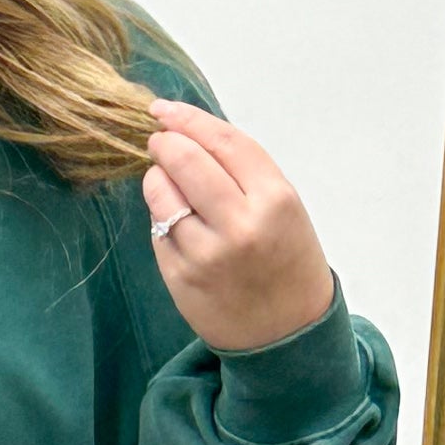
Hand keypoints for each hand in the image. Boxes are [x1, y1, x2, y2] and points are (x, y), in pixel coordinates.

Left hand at [140, 97, 334, 355]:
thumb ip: (242, 171)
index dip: (189, 119)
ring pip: (161, 193)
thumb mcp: (284, 208)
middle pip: (186, 160)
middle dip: (165, 143)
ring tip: (168, 182)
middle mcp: (240, 225)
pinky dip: (160, 216)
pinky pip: (157, 229)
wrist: (287, 335)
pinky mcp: (180, 276)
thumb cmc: (287, 260)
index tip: (165, 110)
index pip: (223, 141)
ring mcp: (206, 253)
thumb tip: (188, 132)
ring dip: (157, 178)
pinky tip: (175, 220)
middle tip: (160, 140)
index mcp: (275, 200)